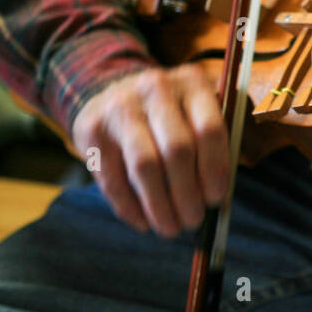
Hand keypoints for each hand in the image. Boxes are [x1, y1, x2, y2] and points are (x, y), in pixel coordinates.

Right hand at [71, 64, 228, 236]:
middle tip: (194, 221)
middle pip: (176, 150)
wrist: (114, 92)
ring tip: (171, 228)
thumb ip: (217, 146)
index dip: (215, 170)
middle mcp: (155, 88)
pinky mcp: (91, 129)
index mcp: (192, 83)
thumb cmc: (173, 114)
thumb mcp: (200, 112)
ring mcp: (120, 107)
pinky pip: (113, 178)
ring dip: (160, 206)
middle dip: (188, 194)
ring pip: (144, 167)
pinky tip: (144, 222)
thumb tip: (220, 201)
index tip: (217, 200)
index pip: (209, 129)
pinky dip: (130, 208)